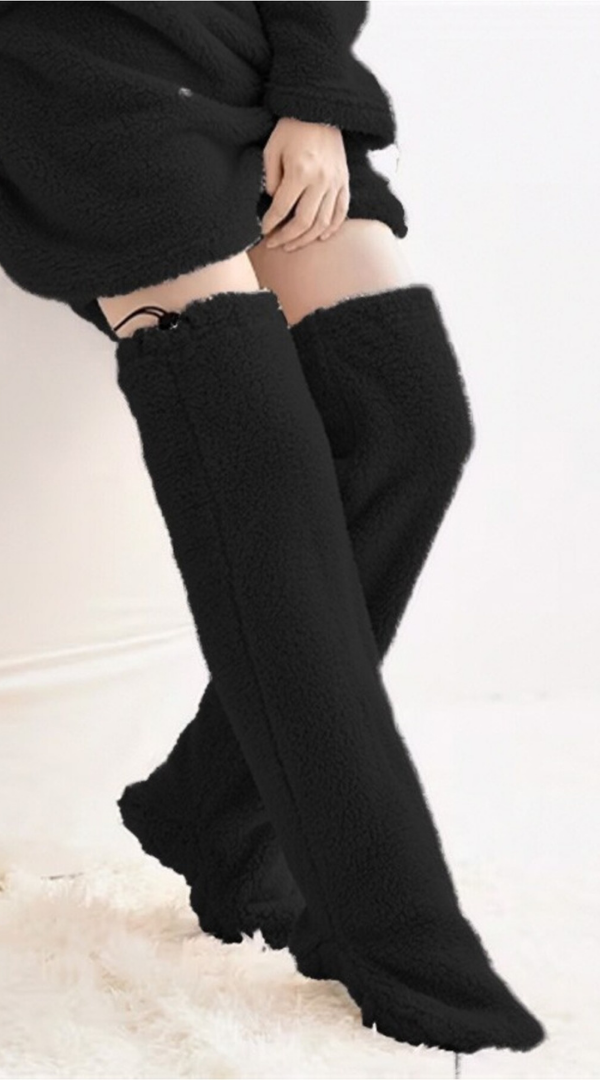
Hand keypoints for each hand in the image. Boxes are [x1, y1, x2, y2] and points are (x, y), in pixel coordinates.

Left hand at [261, 117, 349, 249]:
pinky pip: (341, 212)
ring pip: (323, 223)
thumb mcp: (272, 149)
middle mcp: (321, 181)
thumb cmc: (291, 128)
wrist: (320, 109)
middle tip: (275, 245)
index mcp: (300, 171)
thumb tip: (275, 203)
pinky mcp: (344, 181)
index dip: (271, 224)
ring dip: (306, 239)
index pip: (282, 208)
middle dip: (287, 238)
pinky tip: (319, 237)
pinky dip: (331, 228)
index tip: (263, 232)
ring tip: (293, 245)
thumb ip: (270, 178)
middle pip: (303, 222)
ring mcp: (335, 182)